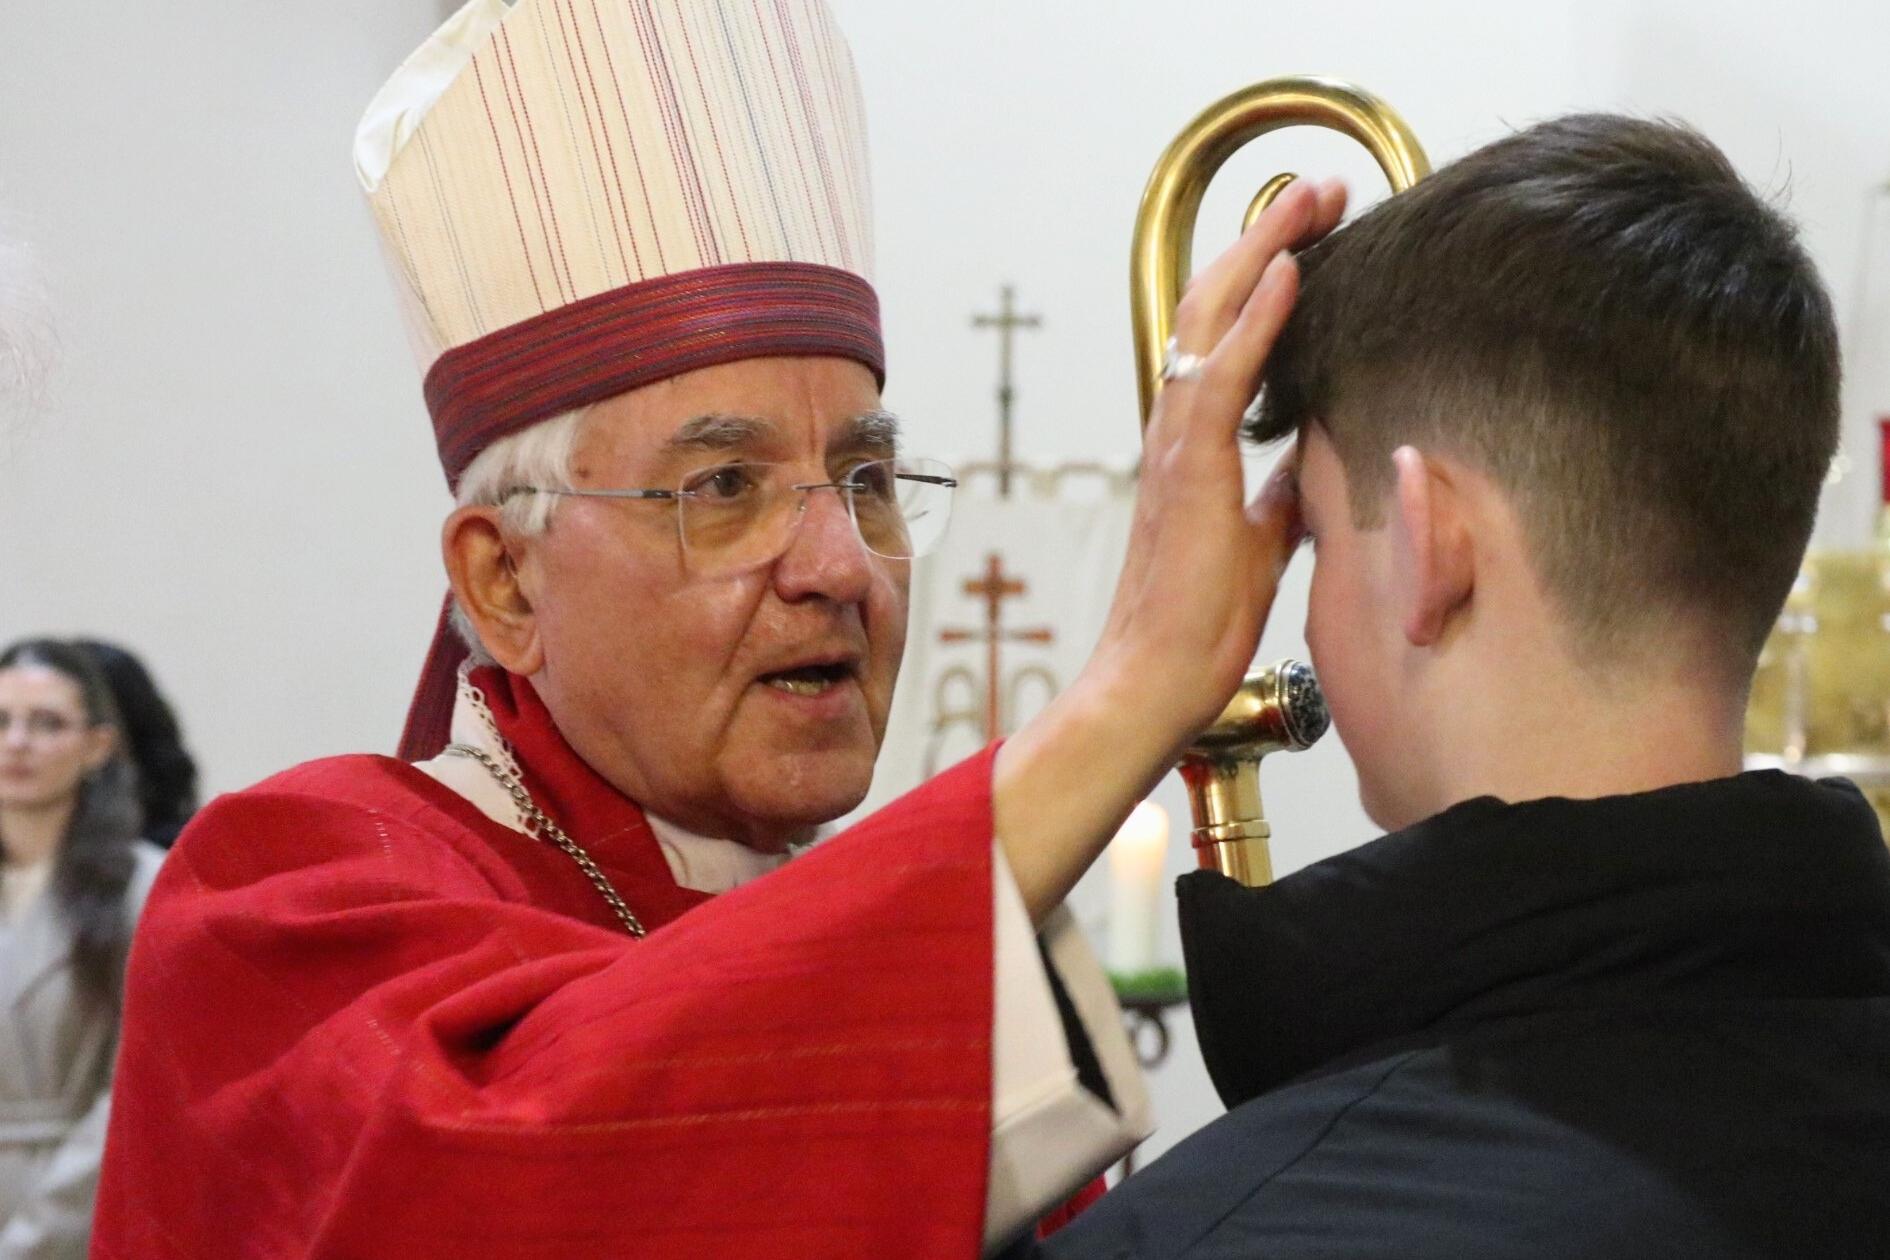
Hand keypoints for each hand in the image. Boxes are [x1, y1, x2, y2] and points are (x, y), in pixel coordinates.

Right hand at [994, 177, 1345, 922]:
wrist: (1159, 682)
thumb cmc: (1199, 624)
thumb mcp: (1259, 541)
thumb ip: (1278, 493)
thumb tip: (1311, 462)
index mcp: (1192, 446)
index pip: (1225, 338)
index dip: (1264, 280)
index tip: (1312, 237)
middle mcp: (1176, 429)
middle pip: (1212, 306)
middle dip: (1265, 239)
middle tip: (1317, 190)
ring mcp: (1177, 444)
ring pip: (1210, 320)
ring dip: (1263, 251)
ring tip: (1310, 199)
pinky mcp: (1191, 469)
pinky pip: (1223, 373)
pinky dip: (1257, 316)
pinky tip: (1292, 269)